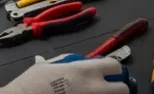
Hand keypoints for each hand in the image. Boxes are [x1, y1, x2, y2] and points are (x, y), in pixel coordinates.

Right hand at [0, 54, 132, 93]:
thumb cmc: (30, 86)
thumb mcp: (43, 68)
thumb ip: (57, 65)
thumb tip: (50, 63)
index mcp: (83, 71)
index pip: (114, 66)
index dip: (114, 70)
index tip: (109, 74)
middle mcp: (92, 88)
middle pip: (123, 89)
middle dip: (118, 89)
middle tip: (108, 91)